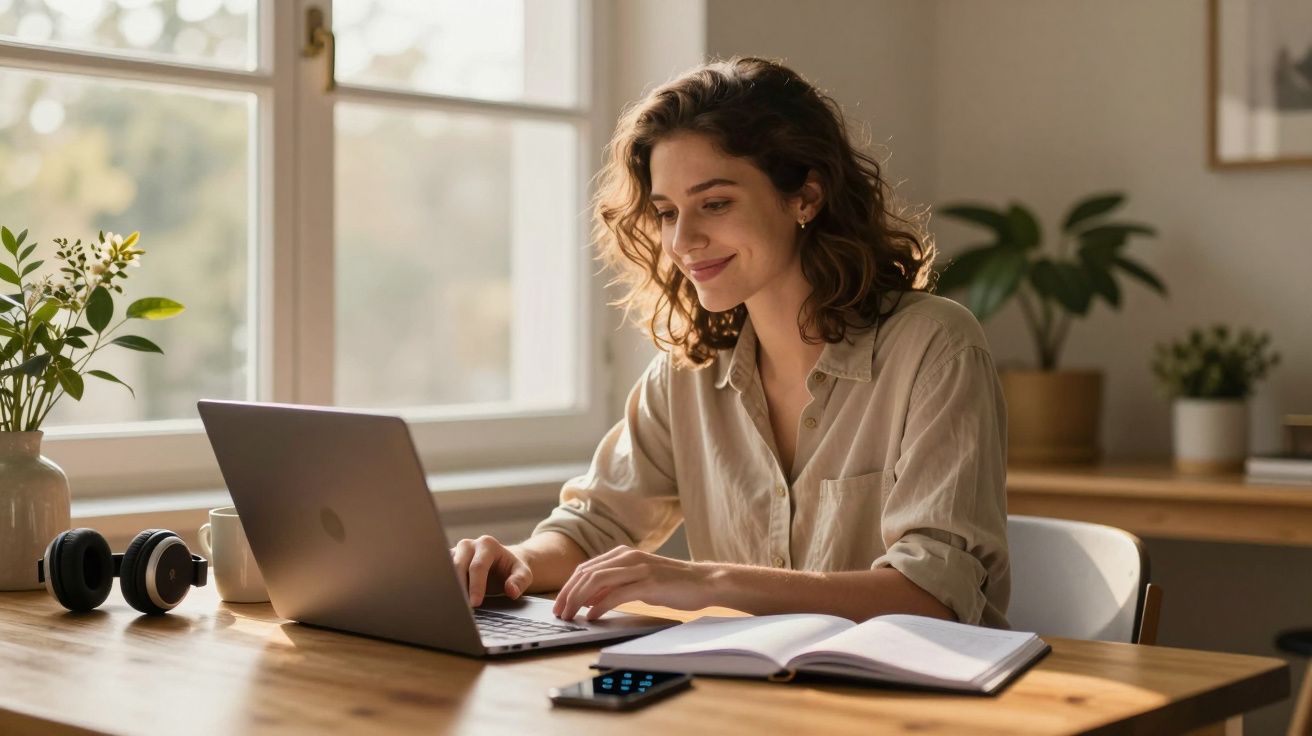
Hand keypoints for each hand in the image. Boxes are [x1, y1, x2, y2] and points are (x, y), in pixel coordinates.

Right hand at [449, 535, 532, 606]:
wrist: (502, 563)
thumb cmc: (511, 570)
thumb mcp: (523, 574)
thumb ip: (520, 581)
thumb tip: (511, 591)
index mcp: (487, 544)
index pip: (478, 566)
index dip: (476, 586)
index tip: (475, 603)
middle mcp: (468, 545)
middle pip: (457, 565)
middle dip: (459, 588)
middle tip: (460, 608)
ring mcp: (455, 552)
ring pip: (445, 568)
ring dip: (447, 587)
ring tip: (451, 605)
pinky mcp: (447, 561)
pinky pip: (440, 573)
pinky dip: (442, 586)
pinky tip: (445, 601)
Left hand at [552, 546, 717, 621]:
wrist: (703, 582)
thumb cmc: (671, 583)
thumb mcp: (638, 581)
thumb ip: (614, 586)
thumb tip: (588, 600)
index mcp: (623, 554)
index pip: (585, 568)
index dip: (568, 586)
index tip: (559, 604)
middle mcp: (628, 557)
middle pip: (587, 573)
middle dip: (568, 594)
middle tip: (559, 613)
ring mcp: (638, 569)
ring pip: (597, 581)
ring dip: (578, 600)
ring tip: (571, 616)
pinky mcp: (649, 583)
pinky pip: (617, 593)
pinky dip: (600, 605)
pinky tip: (592, 615)